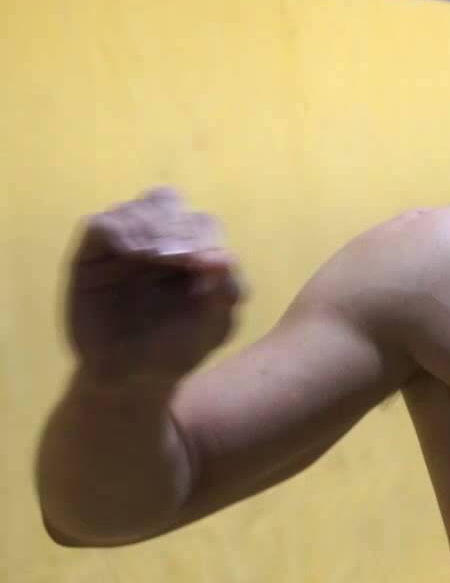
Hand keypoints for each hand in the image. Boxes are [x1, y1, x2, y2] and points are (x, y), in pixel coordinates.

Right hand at [65, 187, 245, 385]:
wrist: (132, 379)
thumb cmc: (178, 350)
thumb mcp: (213, 326)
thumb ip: (225, 291)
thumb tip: (225, 257)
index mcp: (194, 252)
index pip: (201, 224)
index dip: (204, 237)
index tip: (204, 264)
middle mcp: (158, 242)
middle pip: (168, 203)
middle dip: (177, 226)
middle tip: (180, 258)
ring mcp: (124, 247)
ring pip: (137, 208)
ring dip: (152, 227)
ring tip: (155, 256)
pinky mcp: (90, 257)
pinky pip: (99, 226)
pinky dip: (119, 231)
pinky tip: (133, 253)